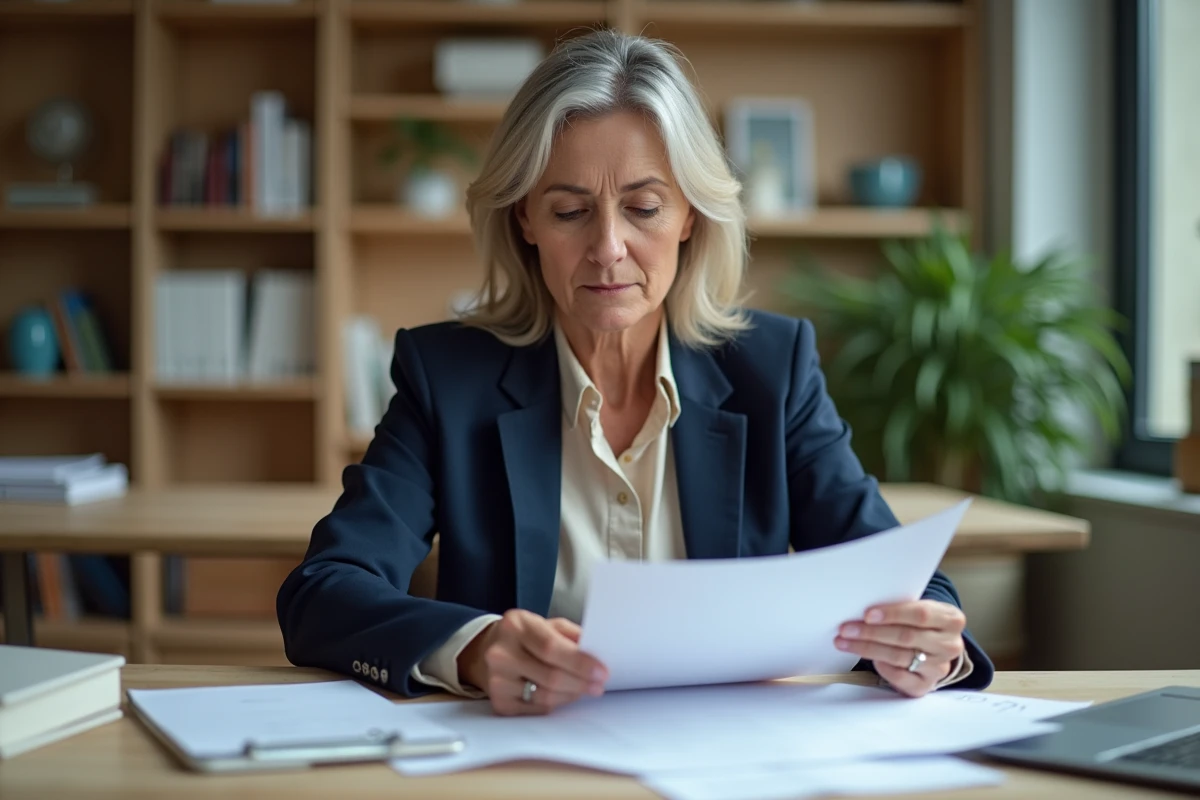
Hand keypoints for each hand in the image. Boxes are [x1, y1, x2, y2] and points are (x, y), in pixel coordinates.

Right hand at [458, 609, 608, 715]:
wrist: (486, 651)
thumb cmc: (523, 637)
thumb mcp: (545, 624)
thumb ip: (571, 635)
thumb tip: (596, 652)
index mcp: (516, 626)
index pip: (551, 647)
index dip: (579, 662)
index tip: (601, 670)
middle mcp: (501, 653)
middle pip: (550, 675)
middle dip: (581, 682)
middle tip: (599, 684)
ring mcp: (497, 680)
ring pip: (545, 696)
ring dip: (572, 694)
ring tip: (585, 689)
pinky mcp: (499, 703)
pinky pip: (537, 709)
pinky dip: (557, 703)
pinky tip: (565, 695)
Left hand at [835, 600, 965, 697]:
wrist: (934, 647)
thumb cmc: (920, 623)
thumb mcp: (919, 609)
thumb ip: (901, 608)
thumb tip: (865, 610)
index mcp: (951, 619)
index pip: (921, 614)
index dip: (892, 614)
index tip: (867, 614)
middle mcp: (950, 645)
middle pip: (906, 637)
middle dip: (871, 632)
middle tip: (846, 629)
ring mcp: (940, 667)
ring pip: (899, 656)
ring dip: (867, 648)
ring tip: (845, 642)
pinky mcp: (927, 685)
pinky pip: (900, 677)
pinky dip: (882, 666)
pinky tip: (869, 659)